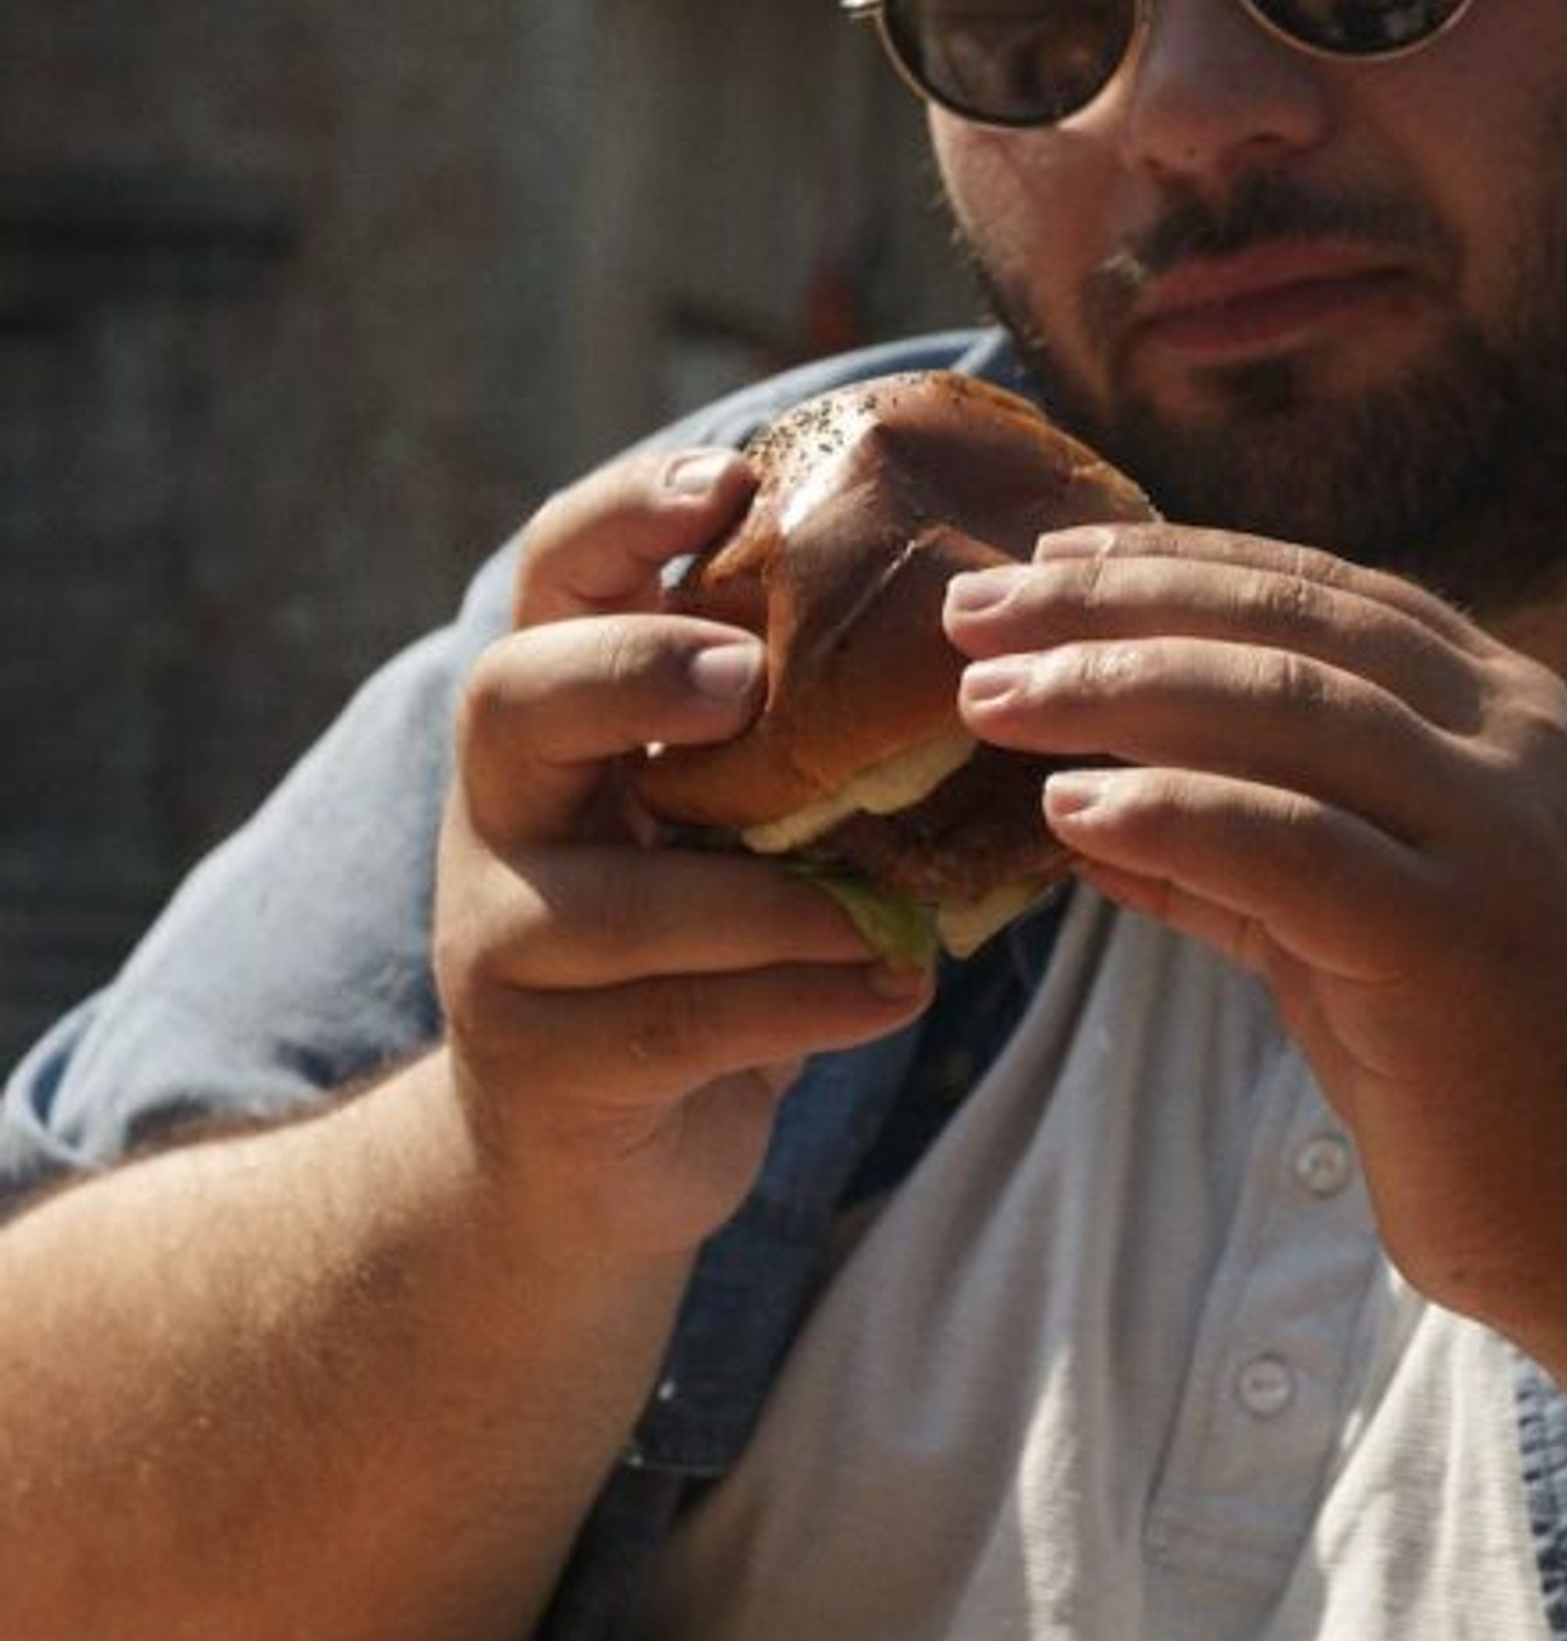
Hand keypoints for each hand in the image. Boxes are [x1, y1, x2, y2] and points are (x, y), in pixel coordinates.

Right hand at [434, 444, 930, 1264]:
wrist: (581, 1160)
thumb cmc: (690, 956)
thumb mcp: (726, 828)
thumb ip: (795, 745)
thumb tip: (993, 634)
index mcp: (552, 721)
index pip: (551, 579)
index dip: (624, 516)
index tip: (731, 479)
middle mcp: (499, 812)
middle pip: (514, 698)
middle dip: (635, 671)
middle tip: (750, 677)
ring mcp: (499, 942)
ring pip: (615, 903)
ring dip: (775, 904)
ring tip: (897, 917)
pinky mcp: (542, 1064)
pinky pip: (674, 1023)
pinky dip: (802, 1004)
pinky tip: (896, 991)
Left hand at [946, 523, 1566, 1340]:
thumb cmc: (1496, 1074)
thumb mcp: (1360, 927)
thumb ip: (1249, 851)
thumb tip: (1086, 799)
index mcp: (1507, 717)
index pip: (1323, 590)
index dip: (1174, 561)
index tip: (1046, 551)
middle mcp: (1516, 750)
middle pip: (1288, 625)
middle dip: (1113, 603)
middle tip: (971, 608)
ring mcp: (1500, 842)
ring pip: (1286, 709)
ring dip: (1115, 689)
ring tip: (988, 698)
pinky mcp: (1462, 948)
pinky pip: (1291, 846)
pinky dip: (1169, 812)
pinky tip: (1067, 810)